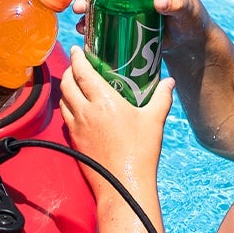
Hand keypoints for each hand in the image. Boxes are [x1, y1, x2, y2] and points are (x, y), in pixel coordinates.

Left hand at [59, 45, 175, 192]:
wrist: (123, 184)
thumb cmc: (141, 151)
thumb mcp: (154, 121)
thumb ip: (162, 98)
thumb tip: (169, 82)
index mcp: (103, 101)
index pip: (82, 71)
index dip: (77, 57)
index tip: (77, 48)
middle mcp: (85, 111)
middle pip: (67, 83)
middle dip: (70, 70)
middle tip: (77, 64)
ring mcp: (76, 126)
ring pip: (63, 100)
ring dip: (67, 88)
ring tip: (76, 84)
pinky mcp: (74, 140)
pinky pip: (65, 117)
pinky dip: (68, 107)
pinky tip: (78, 109)